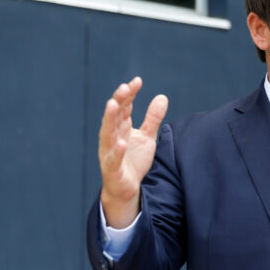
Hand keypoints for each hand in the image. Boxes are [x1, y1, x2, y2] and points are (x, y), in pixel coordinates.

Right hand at [98, 77, 167, 227]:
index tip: (137, 81)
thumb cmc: (133, 160)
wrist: (127, 189)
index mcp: (120, 127)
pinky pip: (113, 159)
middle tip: (125, 87)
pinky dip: (116, 151)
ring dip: (109, 118)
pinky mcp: (112, 169)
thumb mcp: (147, 137)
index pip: (123, 106)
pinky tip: (121, 143)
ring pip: (107, 133)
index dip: (129, 94)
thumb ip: (152, 118)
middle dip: (118, 101)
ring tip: (113, 104)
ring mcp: (110, 152)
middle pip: (113, 115)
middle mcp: (112, 137)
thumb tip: (162, 96)